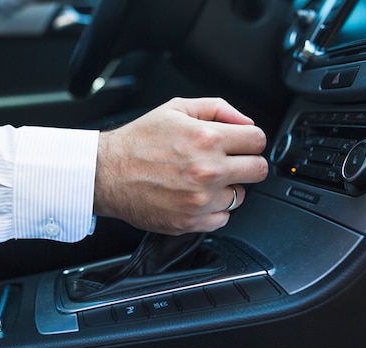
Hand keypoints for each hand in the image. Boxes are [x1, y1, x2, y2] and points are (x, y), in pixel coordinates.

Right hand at [94, 97, 267, 234]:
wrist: (107, 173)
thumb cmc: (137, 142)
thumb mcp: (175, 109)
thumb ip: (217, 108)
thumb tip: (245, 120)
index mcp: (207, 138)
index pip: (258, 140)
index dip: (249, 140)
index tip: (241, 144)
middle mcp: (208, 170)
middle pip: (258, 170)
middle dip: (246, 163)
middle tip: (228, 163)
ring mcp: (200, 199)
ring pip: (240, 196)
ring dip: (227, 188)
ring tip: (203, 181)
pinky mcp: (190, 221)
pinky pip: (222, 218)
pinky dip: (213, 210)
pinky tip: (194, 197)